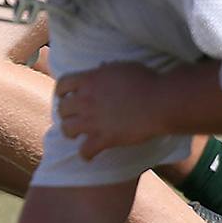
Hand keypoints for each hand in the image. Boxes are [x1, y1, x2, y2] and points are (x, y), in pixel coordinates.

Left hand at [53, 63, 169, 157]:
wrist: (160, 102)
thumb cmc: (146, 81)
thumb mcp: (123, 67)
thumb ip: (107, 68)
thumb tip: (100, 67)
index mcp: (89, 80)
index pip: (62, 84)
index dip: (61, 91)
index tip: (64, 96)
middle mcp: (86, 100)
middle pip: (62, 109)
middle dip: (66, 113)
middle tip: (73, 116)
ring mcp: (93, 120)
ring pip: (67, 130)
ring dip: (70, 132)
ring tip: (77, 135)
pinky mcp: (104, 138)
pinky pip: (85, 151)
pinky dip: (85, 154)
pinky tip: (89, 155)